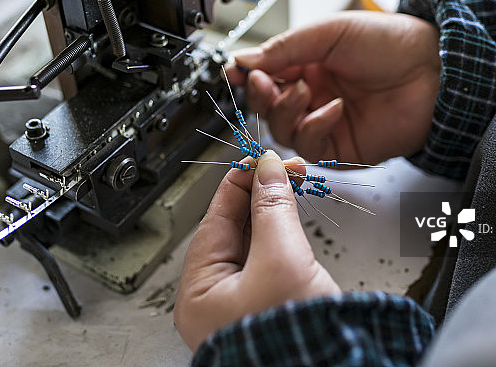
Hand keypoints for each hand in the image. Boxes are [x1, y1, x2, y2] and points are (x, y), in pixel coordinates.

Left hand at [174, 150, 339, 350]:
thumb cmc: (296, 338)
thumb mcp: (283, 259)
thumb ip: (273, 207)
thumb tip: (266, 168)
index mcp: (200, 293)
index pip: (214, 219)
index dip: (240, 181)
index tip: (263, 157)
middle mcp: (214, 302)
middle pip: (231, 230)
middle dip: (259, 196)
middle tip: (284, 169)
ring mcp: (240, 308)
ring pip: (251, 245)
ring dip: (271, 214)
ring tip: (290, 188)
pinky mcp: (266, 310)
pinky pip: (266, 263)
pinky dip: (280, 238)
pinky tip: (291, 221)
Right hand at [227, 11, 439, 164]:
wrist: (435, 69)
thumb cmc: (390, 43)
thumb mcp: (329, 32)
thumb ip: (284, 48)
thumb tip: (242, 58)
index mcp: (307, 64)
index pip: (264, 75)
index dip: (247, 75)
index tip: (234, 71)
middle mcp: (312, 94)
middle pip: (266, 106)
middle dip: (260, 95)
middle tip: (264, 81)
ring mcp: (325, 122)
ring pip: (281, 130)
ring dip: (285, 110)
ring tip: (303, 90)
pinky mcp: (340, 147)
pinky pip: (310, 146)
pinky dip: (313, 127)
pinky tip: (331, 107)